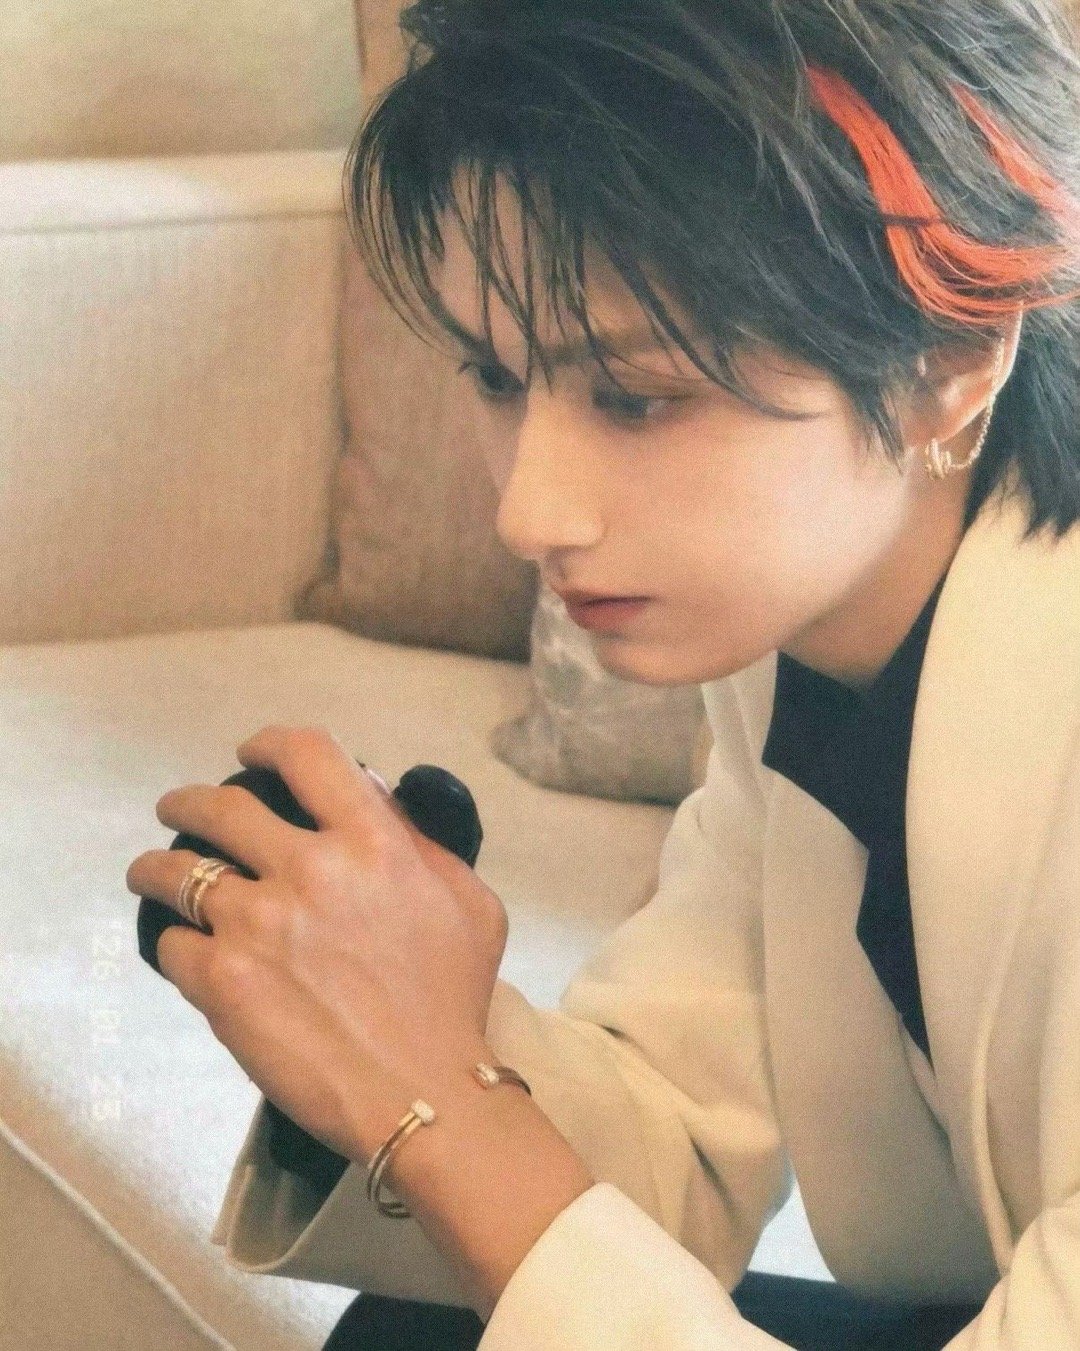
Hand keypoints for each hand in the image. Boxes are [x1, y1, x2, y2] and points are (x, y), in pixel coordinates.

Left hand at [125, 725, 509, 1163]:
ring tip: (150, 872)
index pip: (305, 755)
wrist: (424, 1096)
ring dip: (155, 866)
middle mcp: (308, 870)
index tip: (250, 755)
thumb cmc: (454, 999)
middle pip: (220, 807)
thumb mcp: (468, 901)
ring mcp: (257, 925)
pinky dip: (173, 941)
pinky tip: (178, 945)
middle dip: (188, 801)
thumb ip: (419, 842)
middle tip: (178, 810)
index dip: (268, 745)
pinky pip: (173, 943)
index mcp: (372, 842)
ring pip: (175, 871)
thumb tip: (371, 797)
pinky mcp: (222, 983)